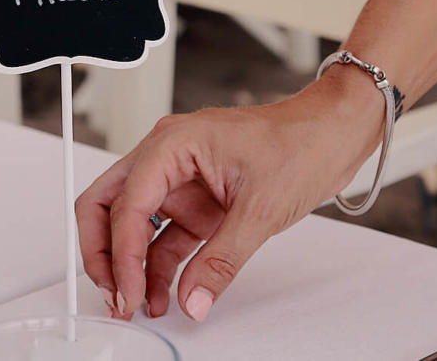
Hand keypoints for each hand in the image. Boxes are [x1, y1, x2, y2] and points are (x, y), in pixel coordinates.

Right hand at [75, 69, 382, 322]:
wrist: (333, 134)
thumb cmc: (300, 142)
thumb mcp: (260, 207)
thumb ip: (222, 259)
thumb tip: (193, 298)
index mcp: (173, 143)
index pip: (127, 203)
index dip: (121, 254)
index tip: (128, 291)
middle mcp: (168, 156)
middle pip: (108, 203)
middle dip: (103, 251)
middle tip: (114, 292)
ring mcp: (180, 177)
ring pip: (132, 221)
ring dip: (130, 262)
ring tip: (138, 302)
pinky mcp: (197, 198)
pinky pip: (165, 233)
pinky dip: (158, 262)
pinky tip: (163, 291)